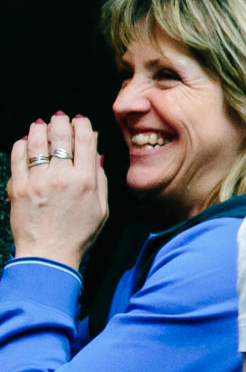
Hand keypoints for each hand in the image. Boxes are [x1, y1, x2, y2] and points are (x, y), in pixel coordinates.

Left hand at [8, 114, 109, 269]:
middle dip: (61, 122)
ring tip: (41, 124)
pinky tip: (27, 142)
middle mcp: (61, 176)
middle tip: (60, 118)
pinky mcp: (18, 186)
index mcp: (85, 181)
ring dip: (40, 128)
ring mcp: (37, 180)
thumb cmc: (78, 234)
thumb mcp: (101, 208)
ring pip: (37, 141)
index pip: (84, 140)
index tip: (80, 120)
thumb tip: (96, 153)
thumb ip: (100, 178)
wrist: (48, 253)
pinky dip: (22, 144)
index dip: (82, 125)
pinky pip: (18, 156)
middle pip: (60, 136)